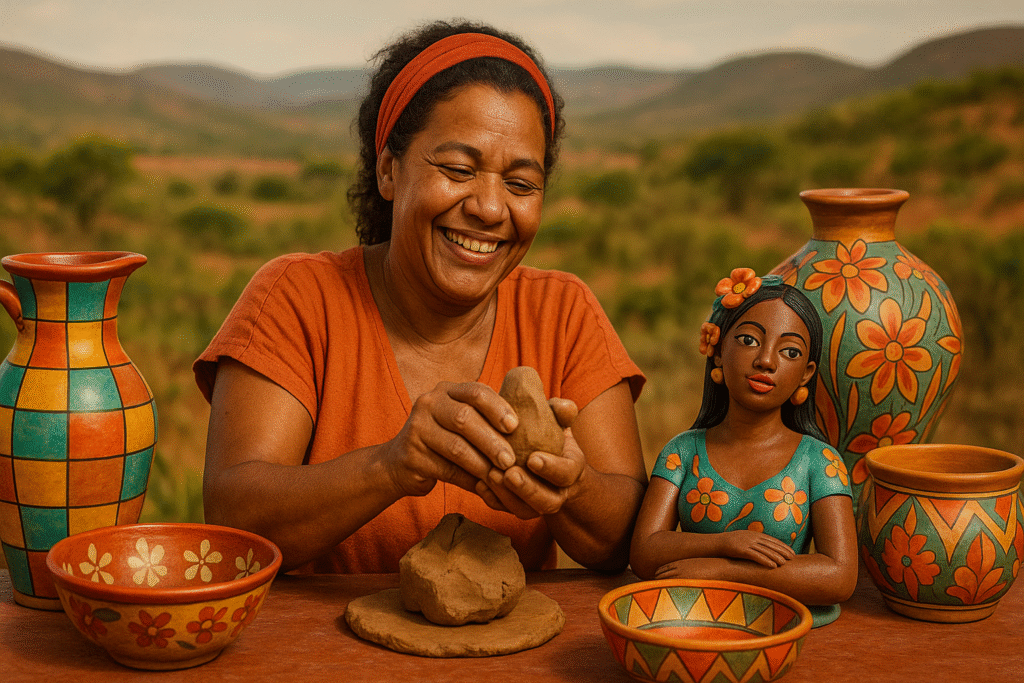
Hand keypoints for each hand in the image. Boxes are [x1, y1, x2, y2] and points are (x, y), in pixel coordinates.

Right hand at [382, 381, 517, 497]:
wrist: (399, 464)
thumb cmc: (443, 441)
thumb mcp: (461, 422)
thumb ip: (485, 420)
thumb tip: (533, 430)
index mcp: (446, 391)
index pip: (475, 391)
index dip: (498, 407)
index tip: (516, 426)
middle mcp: (429, 404)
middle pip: (465, 418)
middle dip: (492, 440)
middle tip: (511, 460)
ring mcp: (417, 429)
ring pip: (456, 446)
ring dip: (482, 463)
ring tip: (500, 475)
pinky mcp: (411, 456)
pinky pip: (447, 469)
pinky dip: (469, 480)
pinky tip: (483, 487)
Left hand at [475, 398, 585, 518]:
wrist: (543, 455)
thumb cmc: (549, 435)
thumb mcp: (557, 420)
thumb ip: (561, 412)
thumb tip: (564, 406)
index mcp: (570, 470)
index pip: (566, 474)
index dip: (551, 468)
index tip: (532, 458)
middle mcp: (557, 492)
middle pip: (547, 501)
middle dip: (527, 489)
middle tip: (509, 473)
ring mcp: (536, 503)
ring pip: (524, 510)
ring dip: (507, 496)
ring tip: (490, 475)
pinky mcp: (516, 506)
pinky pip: (505, 509)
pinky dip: (492, 499)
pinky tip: (479, 483)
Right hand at [716, 530, 795, 567]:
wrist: (717, 542)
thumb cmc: (731, 543)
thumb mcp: (745, 539)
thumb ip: (755, 542)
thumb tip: (766, 549)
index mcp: (755, 534)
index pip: (772, 540)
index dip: (783, 546)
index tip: (792, 552)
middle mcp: (753, 537)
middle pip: (771, 545)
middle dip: (783, 551)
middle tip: (793, 558)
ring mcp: (747, 543)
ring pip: (765, 551)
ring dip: (776, 557)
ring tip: (785, 563)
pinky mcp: (742, 550)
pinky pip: (756, 556)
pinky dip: (766, 561)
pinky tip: (773, 566)